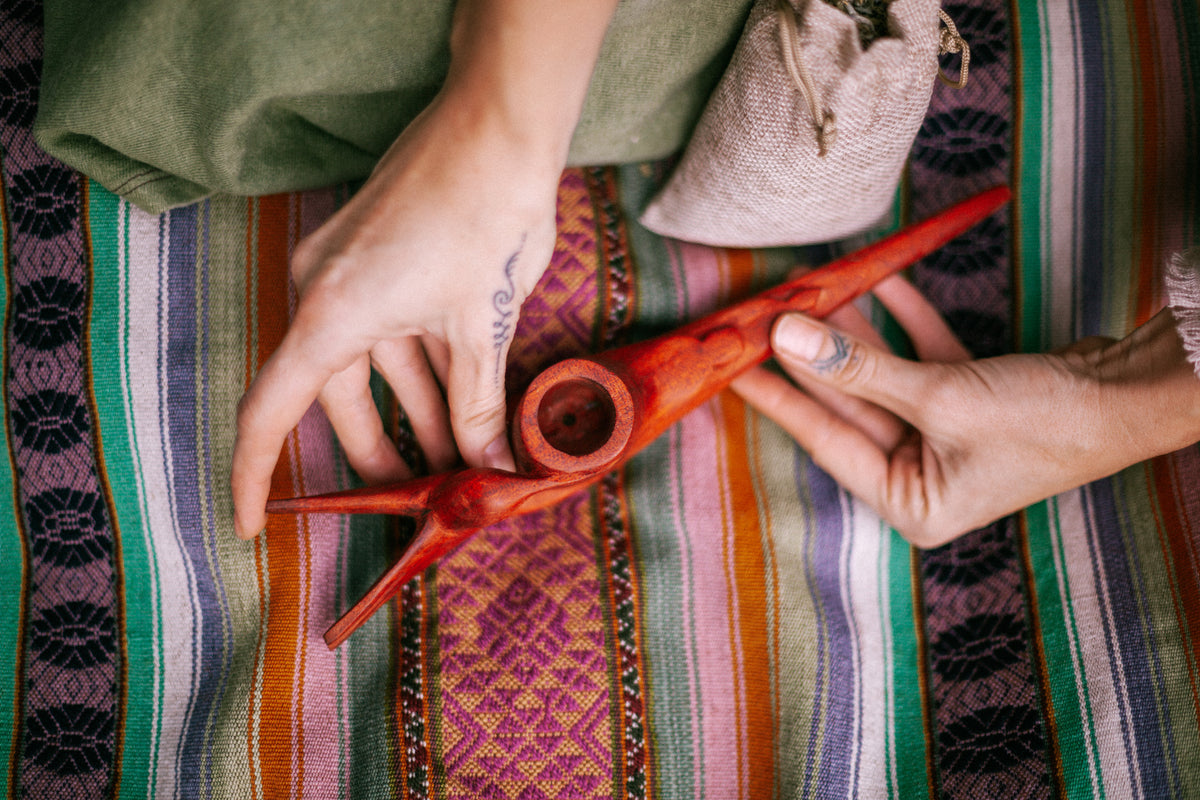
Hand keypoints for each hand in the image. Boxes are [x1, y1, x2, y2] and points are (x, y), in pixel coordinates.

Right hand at [228, 0, 620, 539]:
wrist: (500, 126)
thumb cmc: (482, 215)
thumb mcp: (481, 325)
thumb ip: (479, 404)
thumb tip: (490, 468)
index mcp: (329, 315)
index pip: (270, 414)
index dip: (255, 476)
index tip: (250, 526)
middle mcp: (327, 295)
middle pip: (339, 399)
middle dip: (384, 453)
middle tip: (424, 496)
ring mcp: (356, 276)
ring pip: (378, 370)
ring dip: (419, 414)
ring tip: (464, 461)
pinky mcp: (386, 262)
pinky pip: (397, 335)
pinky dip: (430, 373)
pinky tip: (470, 409)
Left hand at [730, 275, 1199, 546]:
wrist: (1134, 397)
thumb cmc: (1046, 421)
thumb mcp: (941, 397)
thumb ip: (859, 367)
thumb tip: (788, 337)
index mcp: (910, 502)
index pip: (824, 440)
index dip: (778, 399)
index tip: (732, 369)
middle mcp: (922, 475)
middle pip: (848, 406)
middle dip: (811, 358)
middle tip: (762, 320)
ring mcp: (944, 438)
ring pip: (881, 379)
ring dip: (854, 334)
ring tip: (813, 289)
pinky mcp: (967, 401)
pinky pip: (921, 360)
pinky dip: (905, 325)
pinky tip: (880, 285)